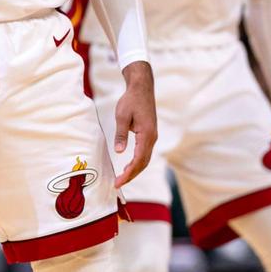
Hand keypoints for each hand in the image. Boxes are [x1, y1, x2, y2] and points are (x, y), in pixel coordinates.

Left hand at [113, 61, 156, 187]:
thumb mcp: (122, 116)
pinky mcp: (150, 134)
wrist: (142, 87)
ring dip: (135, 170)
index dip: (129, 173)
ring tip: (122, 178)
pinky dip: (138, 162)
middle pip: (143, 163)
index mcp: (146, 134)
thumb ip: (121, 134)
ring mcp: (152, 136)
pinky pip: (145, 153)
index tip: (118, 181)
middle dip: (131, 175)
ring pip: (145, 159)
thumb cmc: (131, 100)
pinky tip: (129, 166)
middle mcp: (152, 138)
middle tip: (117, 183)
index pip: (138, 160)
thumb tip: (119, 152)